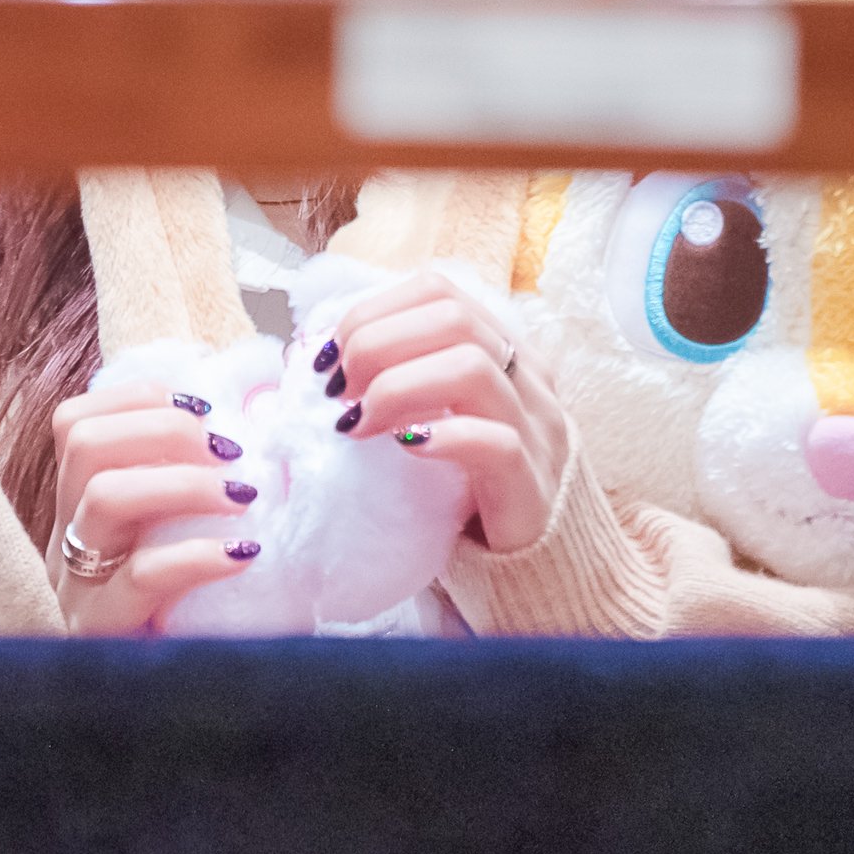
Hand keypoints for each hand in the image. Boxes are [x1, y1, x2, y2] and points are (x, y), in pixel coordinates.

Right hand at [46, 379, 259, 635]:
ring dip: (183, 481)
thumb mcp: (173, 539)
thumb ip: (200, 479)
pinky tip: (242, 552)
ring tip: (243, 494)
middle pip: (84, 443)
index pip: (77, 421)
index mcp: (81, 505)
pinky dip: (197, 554)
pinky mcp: (104, 630)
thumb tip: (269, 401)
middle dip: (163, 428)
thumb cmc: (179, 613)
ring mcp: (78, 585)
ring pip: (103, 498)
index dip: (139, 398)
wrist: (154, 715)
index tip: (205, 404)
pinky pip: (142, 579)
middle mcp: (69, 536)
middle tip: (230, 447)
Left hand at [324, 271, 568, 552]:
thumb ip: (395, 380)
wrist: (541, 563)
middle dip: (377, 344)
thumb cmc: (471, 484)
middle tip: (337, 391)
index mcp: (502, 348)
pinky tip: (405, 449)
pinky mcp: (533, 484)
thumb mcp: (437, 417)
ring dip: (398, 387)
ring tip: (356, 424)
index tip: (329, 357)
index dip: (373, 311)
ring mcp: (536, 427)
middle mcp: (527, 376)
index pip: (437, 290)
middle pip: (453, 317)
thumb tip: (312, 359)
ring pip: (473, 368)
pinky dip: (442, 437)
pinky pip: (494, 443)